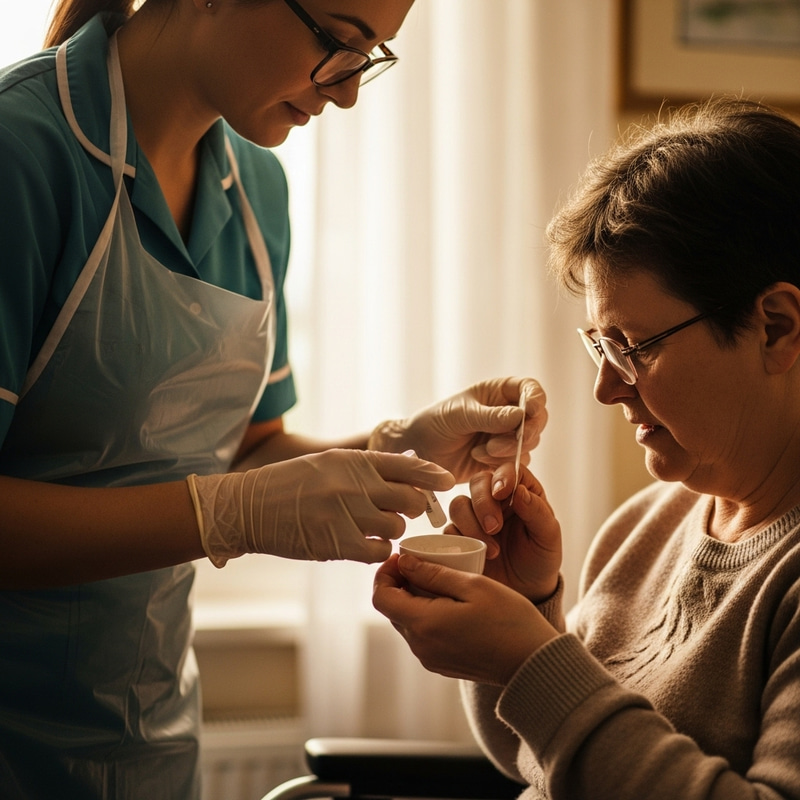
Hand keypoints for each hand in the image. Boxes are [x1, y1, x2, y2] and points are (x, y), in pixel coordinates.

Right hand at [187, 449, 454, 566]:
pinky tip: (364, 545)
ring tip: (373, 528)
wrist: (249, 507)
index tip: (448, 481)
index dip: (432, 475)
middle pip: (410, 499)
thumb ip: (364, 468)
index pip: (407, 466)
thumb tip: (403, 475)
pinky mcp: (336, 542)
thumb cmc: (290, 484)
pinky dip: (377, 550)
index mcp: (353, 461)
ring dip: (391, 531)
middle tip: (402, 512)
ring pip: (396, 527)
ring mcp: (346, 514)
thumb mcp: (328, 464)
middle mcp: (354, 484)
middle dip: (412, 508)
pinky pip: (378, 550)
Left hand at [368, 377, 546, 482]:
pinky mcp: (502, 459)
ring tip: (479, 452)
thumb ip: (491, 416)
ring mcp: (507, 436)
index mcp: (499, 392)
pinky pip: (517, 463)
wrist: (420, 450)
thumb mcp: (461, 415)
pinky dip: (502, 464)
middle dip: (522, 434)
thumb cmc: (436, 422)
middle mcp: (508, 413)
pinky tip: (478, 459)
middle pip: (536, 420)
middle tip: (496, 445)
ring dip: (507, 451)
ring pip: (528, 444)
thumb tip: (521, 415)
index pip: (531, 390)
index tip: (531, 411)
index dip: (536, 400)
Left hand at [373, 554, 557, 684]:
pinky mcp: (442, 664)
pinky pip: (422, 635)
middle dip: (400, 583)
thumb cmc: (509, 620)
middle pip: (392, 609)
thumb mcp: (473, 585)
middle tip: (423, 562)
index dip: (385, 573)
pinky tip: (451, 602)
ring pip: (407, 621)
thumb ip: (433, 573)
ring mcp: (430, 658)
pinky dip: (427, 614)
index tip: (403, 557)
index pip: (381, 597)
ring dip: (414, 598)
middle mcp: (421, 646)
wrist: (533, 663)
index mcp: (424, 624)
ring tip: (440, 579)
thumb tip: (403, 562)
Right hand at [446, 463, 560, 602]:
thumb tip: (520, 490)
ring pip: (459, 504)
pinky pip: (448, 530)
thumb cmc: (540, 560)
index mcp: (520, 492)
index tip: (502, 492)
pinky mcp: (458, 537)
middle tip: (495, 527)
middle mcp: (494, 500)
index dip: (502, 476)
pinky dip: (459, 541)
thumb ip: (537, 512)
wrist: (525, 591)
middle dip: (483, 503)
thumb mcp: (548, 537)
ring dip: (471, 524)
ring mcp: (474, 517)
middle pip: (478, 482)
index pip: (508, 470)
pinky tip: (475, 556)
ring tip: (492, 551)